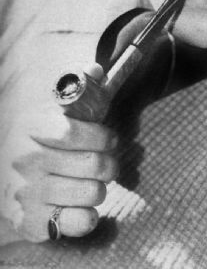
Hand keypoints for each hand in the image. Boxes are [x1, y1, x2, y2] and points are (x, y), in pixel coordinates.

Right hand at [0, 67, 117, 242]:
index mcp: (32, 127)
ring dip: (101, 188)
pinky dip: (90, 216)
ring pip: (93, 193)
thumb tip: (95, 70)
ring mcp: (26, 193)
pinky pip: (80, 223)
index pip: (73, 131)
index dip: (102, 136)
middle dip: (111, 164)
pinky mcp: (31, 222)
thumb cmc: (45, 139)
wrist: (5, 176)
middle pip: (92, 164)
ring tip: (93, 183)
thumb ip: (82, 87)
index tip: (110, 138)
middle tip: (108, 164)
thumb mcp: (59, 109)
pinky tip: (83, 207)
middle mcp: (24, 160)